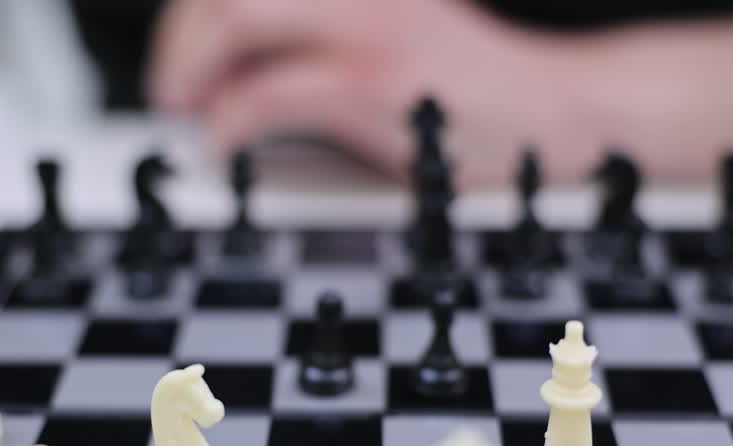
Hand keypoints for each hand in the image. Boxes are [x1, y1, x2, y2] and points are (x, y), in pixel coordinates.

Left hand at [148, 0, 599, 185]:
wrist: (559, 112)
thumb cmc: (479, 86)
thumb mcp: (401, 29)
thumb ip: (328, 32)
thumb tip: (243, 66)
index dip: (195, 14)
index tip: (181, 50)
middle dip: (181, 37)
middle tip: (173, 88)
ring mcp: (367, 26)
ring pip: (237, 19)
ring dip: (192, 68)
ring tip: (189, 110)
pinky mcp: (372, 84)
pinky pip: (266, 96)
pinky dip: (229, 124)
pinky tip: (226, 143)